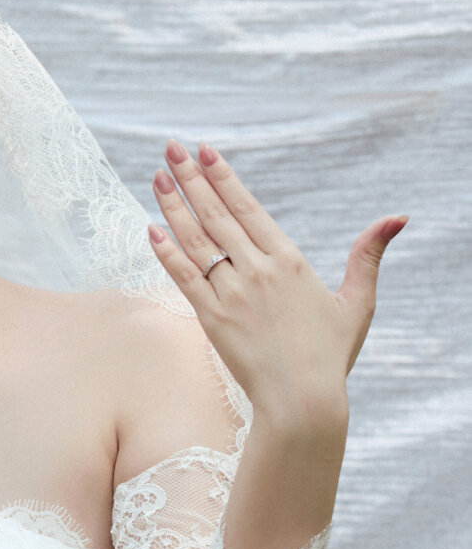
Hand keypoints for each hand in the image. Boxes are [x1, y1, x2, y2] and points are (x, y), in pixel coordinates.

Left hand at [147, 143, 402, 433]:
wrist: (302, 401)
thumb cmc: (329, 356)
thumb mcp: (357, 302)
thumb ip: (368, 257)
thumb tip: (396, 219)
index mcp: (289, 262)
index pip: (249, 208)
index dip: (224, 178)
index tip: (205, 153)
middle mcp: (258, 271)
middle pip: (217, 215)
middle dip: (191, 179)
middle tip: (171, 147)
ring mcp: (232, 295)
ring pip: (196, 240)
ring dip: (173, 206)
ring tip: (157, 176)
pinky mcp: (212, 320)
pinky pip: (184, 278)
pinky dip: (167, 252)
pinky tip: (151, 229)